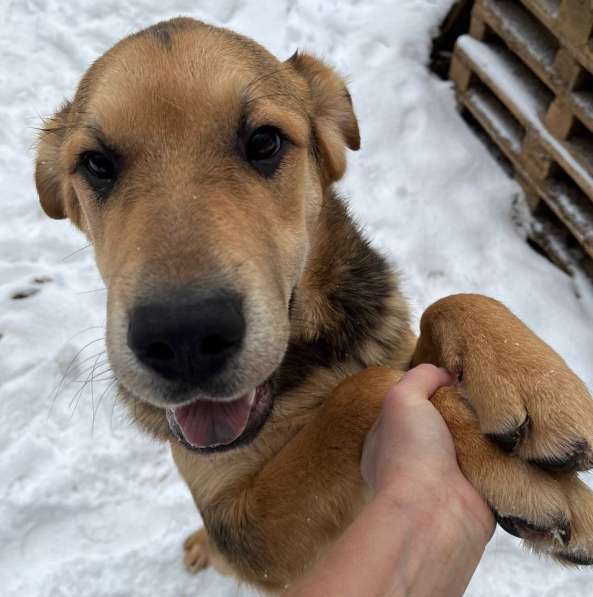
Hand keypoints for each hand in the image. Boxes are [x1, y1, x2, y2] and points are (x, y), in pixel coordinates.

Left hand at [361, 364, 493, 543]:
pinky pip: (496, 466)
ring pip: (473, 443)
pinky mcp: (478, 493)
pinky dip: (506, 455)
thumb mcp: (401, 399)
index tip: (453, 379)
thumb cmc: (409, 454)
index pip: (411, 407)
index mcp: (389, 440)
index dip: (430, 391)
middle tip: (485, 395)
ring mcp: (447, 479)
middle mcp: (416, 460)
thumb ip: (419, 378)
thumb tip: (444, 374)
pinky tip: (518, 437)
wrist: (434, 514)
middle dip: (464, 411)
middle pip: (446, 424)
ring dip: (488, 432)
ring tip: (506, 412)